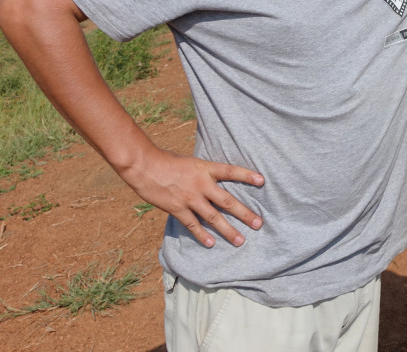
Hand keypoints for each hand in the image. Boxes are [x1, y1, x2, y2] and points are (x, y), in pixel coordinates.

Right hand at [120, 146, 264, 247]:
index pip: (231, 171)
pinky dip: (202, 235)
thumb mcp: (190, 161)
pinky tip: (211, 244)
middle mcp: (201, 184)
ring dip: (228, 230)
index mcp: (205, 168)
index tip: (262, 181)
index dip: (247, 175)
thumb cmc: (166, 161)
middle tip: (258, 223)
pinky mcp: (177, 209)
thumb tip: (213, 180)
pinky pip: (192, 225)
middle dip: (244, 213)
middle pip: (227, 201)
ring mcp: (190, 198)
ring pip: (213, 217)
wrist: (144, 166)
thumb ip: (203, 172)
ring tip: (240, 240)